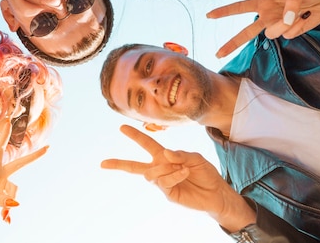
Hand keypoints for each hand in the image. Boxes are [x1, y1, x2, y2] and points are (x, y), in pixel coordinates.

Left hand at [0, 120, 47, 224]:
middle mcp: (0, 174)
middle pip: (20, 164)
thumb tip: (14, 204)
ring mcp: (4, 183)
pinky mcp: (5, 192)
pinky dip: (8, 212)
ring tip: (3, 218)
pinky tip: (7, 221)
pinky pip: (11, 202)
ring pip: (14, 193)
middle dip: (34, 157)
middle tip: (48, 149)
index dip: (5, 136)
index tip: (9, 122)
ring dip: (9, 205)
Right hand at [101, 125, 254, 231]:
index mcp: (164, 156)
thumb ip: (181, 154)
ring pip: (151, 173)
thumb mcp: (196, 158)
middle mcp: (160, 168)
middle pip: (135, 166)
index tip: (122, 127)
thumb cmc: (205, 172)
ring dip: (166, 168)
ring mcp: (162, 182)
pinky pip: (163, 181)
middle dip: (119, 164)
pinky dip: (173, 175)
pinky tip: (183, 172)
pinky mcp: (168, 193)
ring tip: (182, 168)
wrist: (217, 192)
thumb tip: (165, 153)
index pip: (146, 144)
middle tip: (103, 163)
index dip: (135, 135)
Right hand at [207, 0, 319, 57]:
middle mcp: (267, 16)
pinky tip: (304, 17)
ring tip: (297, 13)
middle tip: (218, 54)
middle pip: (246, 32)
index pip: (240, 7)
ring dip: (284, 25)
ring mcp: (278, 25)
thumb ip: (291, 4)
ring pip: (273, 34)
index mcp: (263, 3)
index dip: (225, 11)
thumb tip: (287, 20)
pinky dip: (299, 26)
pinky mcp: (291, 32)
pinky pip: (290, 35)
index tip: (209, 15)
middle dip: (232, 43)